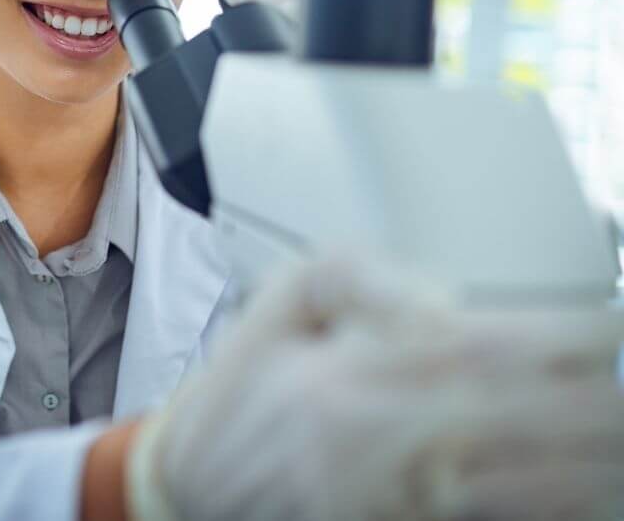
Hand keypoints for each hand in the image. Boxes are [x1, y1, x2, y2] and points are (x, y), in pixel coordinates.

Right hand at [126, 254, 623, 520]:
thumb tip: (437, 301)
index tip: (603, 327)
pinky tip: (585, 494)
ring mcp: (385, 500)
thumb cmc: (244, 389)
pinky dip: (540, 510)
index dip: (550, 340)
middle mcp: (372, 441)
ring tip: (622, 442)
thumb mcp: (279, 301)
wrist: (195, 481)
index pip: (468, 349)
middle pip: (508, 422)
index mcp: (343, 374)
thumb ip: (355, 278)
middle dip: (589, 405)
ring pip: (511, 489)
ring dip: (583, 465)